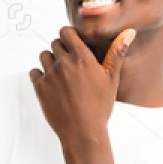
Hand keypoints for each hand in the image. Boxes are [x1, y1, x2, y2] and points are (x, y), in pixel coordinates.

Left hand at [29, 25, 134, 144]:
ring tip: (61, 74)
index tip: (73, 43)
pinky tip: (51, 84)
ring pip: (44, 56)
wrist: (83, 132)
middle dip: (61, 50)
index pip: (66, 32)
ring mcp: (50, 75)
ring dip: (50, 61)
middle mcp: (64, 63)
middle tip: (69, 63)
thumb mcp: (112, 78)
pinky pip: (34, 72)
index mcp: (82, 58)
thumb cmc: (100, 106)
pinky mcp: (40, 87)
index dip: (69, 36)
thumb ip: (117, 52)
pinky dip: (40, 75)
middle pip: (55, 43)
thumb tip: (129, 32)